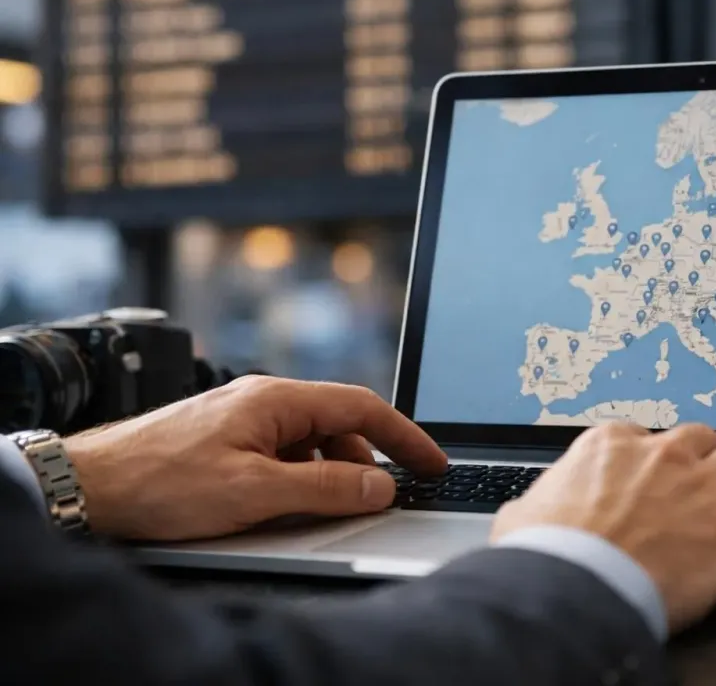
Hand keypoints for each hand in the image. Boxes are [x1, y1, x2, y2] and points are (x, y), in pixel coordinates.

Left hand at [63, 376, 446, 540]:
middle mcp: (264, 400)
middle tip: (379, 501)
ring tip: (323, 510)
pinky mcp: (226, 439)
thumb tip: (381, 486)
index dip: (405, 437)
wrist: (88, 485)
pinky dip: (298, 478)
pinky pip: (281, 453)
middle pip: (338, 425)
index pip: (363, 408)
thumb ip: (326, 488)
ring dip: (328, 474)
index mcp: (278, 399)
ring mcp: (243, 418)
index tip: (433, 464)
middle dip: (365, 463)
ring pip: (310, 443)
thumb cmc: (161, 481)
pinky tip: (284, 505)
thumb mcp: (255, 492)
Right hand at [490, 423, 715, 632]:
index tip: (654, 476)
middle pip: (700, 439)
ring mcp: (703, 487)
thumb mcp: (523, 517)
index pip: (643, 437)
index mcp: (611, 446)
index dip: (652, 460)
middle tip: (705, 480)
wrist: (577, 586)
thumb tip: (524, 513)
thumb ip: (537, 504)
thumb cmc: (548, 555)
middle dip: (704, 458)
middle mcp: (662, 455)